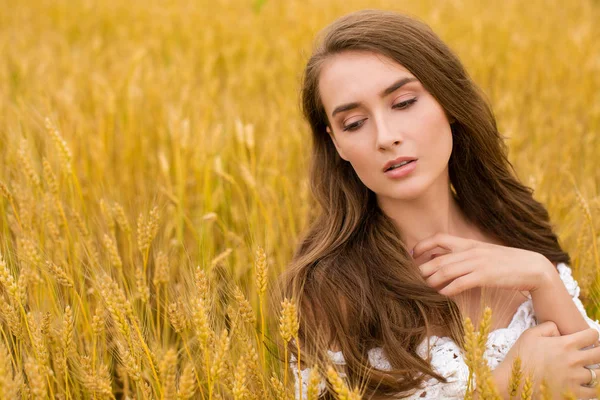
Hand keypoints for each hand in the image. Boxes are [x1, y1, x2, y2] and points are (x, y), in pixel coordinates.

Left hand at [411, 233, 553, 295]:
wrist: (533, 267)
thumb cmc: (506, 263)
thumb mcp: (483, 253)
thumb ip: (464, 255)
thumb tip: (444, 261)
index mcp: (469, 243)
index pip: (439, 238)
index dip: (422, 245)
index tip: (411, 254)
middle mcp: (470, 251)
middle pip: (438, 259)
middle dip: (422, 269)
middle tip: (412, 278)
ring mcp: (477, 263)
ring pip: (445, 271)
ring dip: (431, 281)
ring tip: (423, 288)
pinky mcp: (485, 276)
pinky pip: (460, 283)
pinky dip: (447, 289)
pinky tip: (441, 294)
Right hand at [498, 321, 599, 398]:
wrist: (512, 381)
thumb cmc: (520, 356)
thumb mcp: (529, 334)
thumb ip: (548, 326)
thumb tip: (560, 330)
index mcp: (565, 344)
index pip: (592, 336)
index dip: (592, 334)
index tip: (588, 337)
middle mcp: (573, 360)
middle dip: (598, 352)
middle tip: (592, 353)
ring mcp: (575, 378)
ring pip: (599, 374)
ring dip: (596, 371)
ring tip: (590, 370)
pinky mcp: (573, 394)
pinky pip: (593, 392)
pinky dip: (593, 388)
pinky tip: (587, 385)